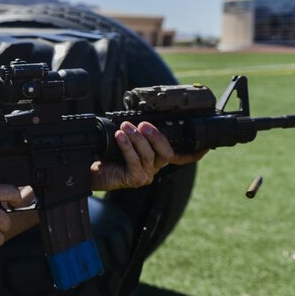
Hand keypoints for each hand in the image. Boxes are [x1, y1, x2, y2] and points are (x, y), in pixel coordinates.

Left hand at [90, 121, 206, 190]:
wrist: (89, 169)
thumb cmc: (106, 154)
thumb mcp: (124, 139)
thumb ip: (137, 131)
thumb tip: (141, 116)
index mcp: (155, 158)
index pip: (180, 156)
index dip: (194, 153)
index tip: (205, 146)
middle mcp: (153, 167)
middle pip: (166, 152)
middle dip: (156, 136)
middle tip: (143, 124)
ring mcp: (145, 175)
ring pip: (149, 155)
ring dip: (137, 138)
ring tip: (126, 127)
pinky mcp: (134, 180)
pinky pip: (135, 161)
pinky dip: (128, 146)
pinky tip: (120, 137)